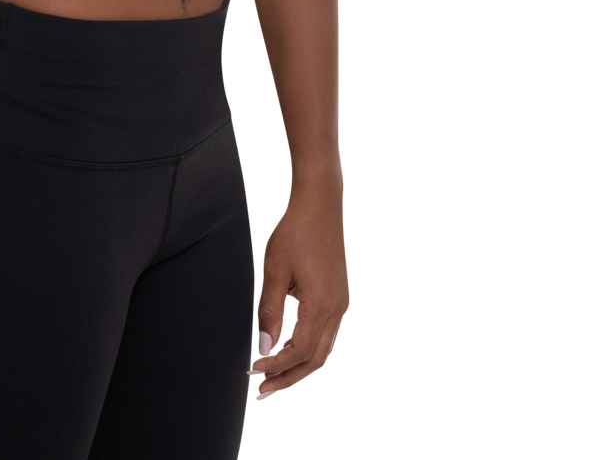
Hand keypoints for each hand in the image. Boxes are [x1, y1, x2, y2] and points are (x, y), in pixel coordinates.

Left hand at [247, 182, 350, 401]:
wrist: (320, 202)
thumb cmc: (294, 230)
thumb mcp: (274, 269)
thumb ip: (268, 311)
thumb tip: (263, 347)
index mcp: (321, 304)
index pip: (298, 351)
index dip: (274, 366)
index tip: (251, 372)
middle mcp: (338, 309)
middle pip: (315, 360)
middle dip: (288, 379)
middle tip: (261, 392)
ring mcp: (342, 304)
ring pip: (324, 351)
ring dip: (298, 367)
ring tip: (272, 377)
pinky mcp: (341, 296)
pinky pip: (327, 334)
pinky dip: (308, 349)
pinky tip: (288, 349)